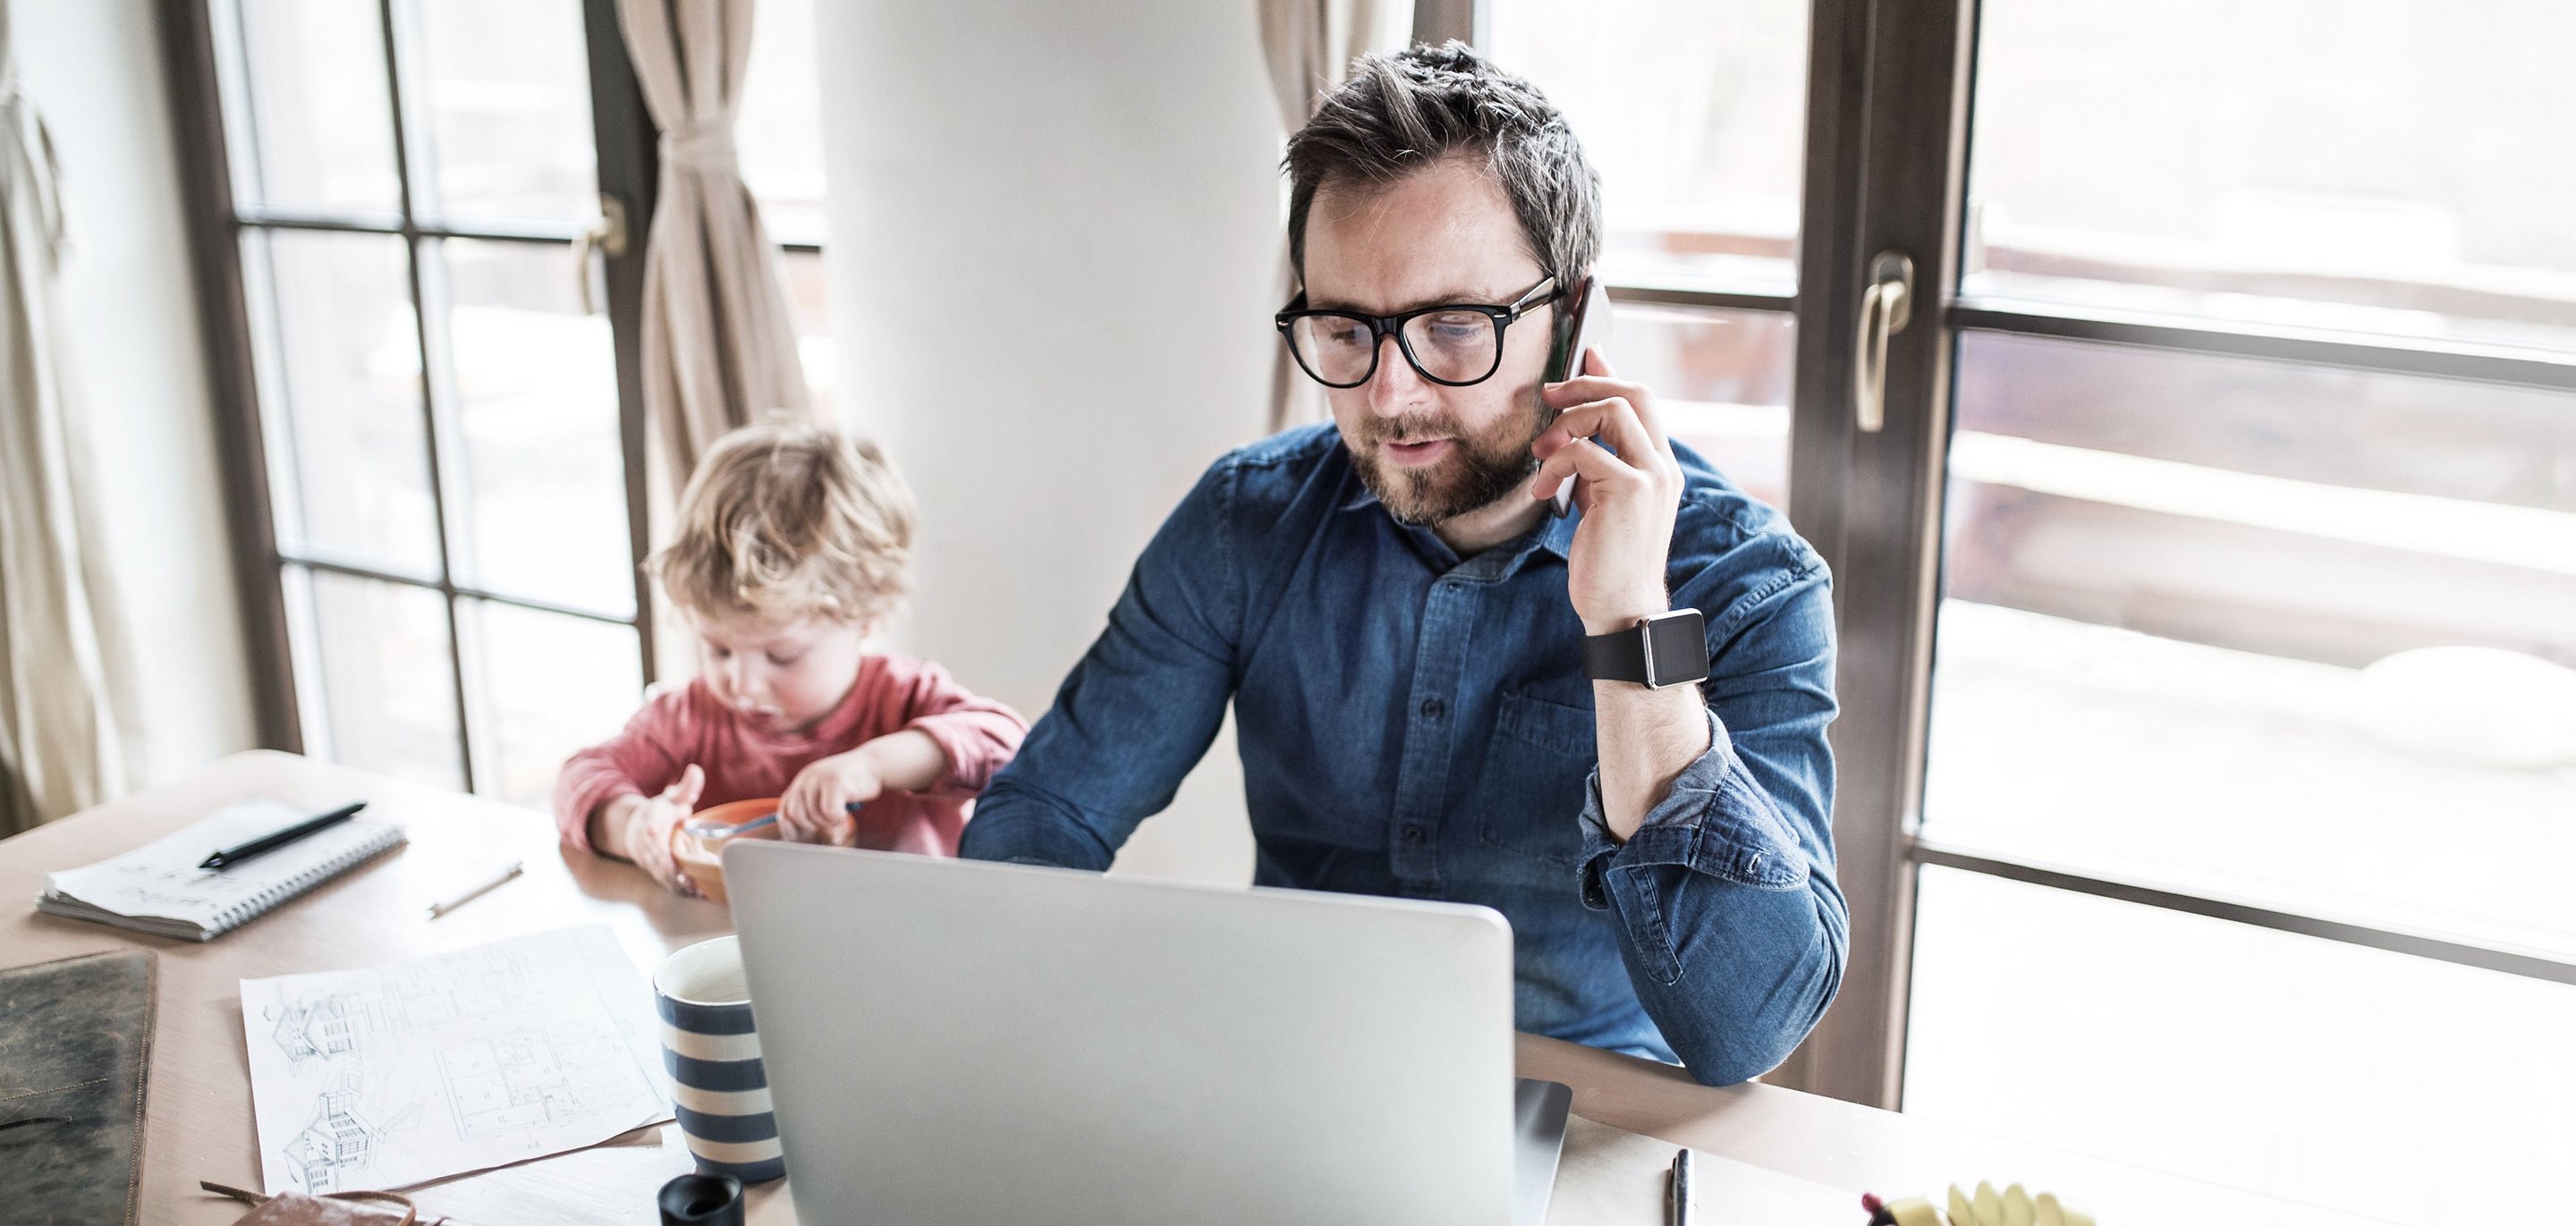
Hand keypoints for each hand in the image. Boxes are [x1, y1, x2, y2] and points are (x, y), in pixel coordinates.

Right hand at [614, 764, 702, 896]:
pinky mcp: (657, 871)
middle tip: (684, 870)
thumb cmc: (661, 813)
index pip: (651, 823)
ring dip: (677, 879)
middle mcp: (649, 841)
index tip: (653, 831)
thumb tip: (695, 770)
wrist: (636, 830)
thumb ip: (686, 788)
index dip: (652, 827)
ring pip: (662, 870)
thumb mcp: (673, 798)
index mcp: (653, 819)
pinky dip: (680, 888)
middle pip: (656, 852)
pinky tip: (697, 892)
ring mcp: (652, 858)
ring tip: (695, 886)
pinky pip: (667, 881)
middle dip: (668, 862)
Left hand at [780, 749, 885, 845]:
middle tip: (828, 823)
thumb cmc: (853, 783)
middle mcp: (807, 777)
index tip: (800, 838)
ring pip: (815, 817)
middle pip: (797, 816)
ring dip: (830, 822)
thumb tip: (795, 834)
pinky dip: (840, 818)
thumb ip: (810, 804)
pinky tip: (847, 811)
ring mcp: (820, 778)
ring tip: (841, 813)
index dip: (790, 827)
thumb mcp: (825, 790)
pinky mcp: (835, 782)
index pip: (784, 809)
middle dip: (812, 827)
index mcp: (802, 780)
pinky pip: (830, 813)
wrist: (876, 764)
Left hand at [1529, 349, 1684, 633]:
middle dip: (1585, 384)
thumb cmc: (1608, 561)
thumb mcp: (1603, 502)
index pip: (1643, 400)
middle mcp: (1664, 466)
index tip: (1584, 356)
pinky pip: (1584, 451)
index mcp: (1661, 467)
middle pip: (1633, 392)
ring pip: (1611, 410)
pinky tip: (1544, 491)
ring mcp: (1652, 476)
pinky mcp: (1630, 491)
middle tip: (1548, 396)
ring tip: (1542, 456)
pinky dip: (1555, 464)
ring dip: (1566, 424)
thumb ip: (1598, 463)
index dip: (1610, 372)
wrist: (1622, 608)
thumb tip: (1576, 427)